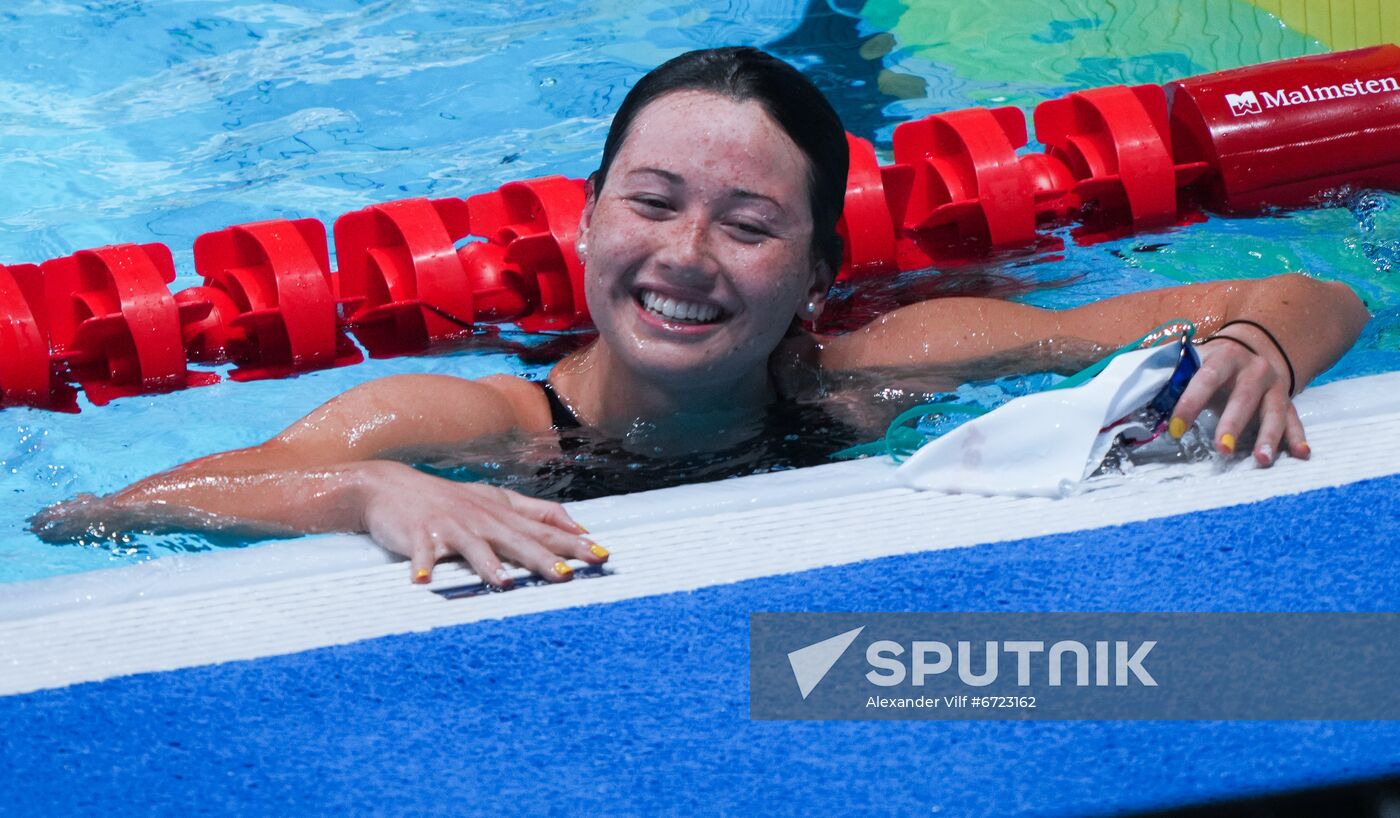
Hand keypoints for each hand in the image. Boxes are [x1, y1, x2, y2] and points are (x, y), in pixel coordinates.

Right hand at [357, 461, 606, 585]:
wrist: (390, 486)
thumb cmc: (449, 499)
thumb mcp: (495, 500)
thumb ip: (537, 512)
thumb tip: (579, 526)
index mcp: (501, 514)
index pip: (545, 529)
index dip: (573, 542)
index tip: (602, 555)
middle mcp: (481, 520)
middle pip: (517, 540)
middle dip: (543, 558)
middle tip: (565, 575)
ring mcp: (449, 526)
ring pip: (473, 547)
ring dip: (488, 564)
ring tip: (504, 582)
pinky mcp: (417, 534)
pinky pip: (420, 552)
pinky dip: (421, 565)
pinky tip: (422, 580)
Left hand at [1169, 331, 1309, 466]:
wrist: (1255, 345)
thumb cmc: (1213, 362)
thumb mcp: (1195, 360)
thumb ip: (1171, 375)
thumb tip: (1132, 391)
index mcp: (1223, 357)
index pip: (1205, 379)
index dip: (1190, 404)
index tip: (1176, 430)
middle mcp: (1253, 370)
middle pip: (1243, 399)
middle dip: (1233, 425)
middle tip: (1222, 451)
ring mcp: (1274, 386)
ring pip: (1273, 412)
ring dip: (1269, 437)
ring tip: (1261, 460)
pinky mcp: (1288, 400)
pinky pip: (1294, 419)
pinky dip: (1298, 437)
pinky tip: (1302, 454)